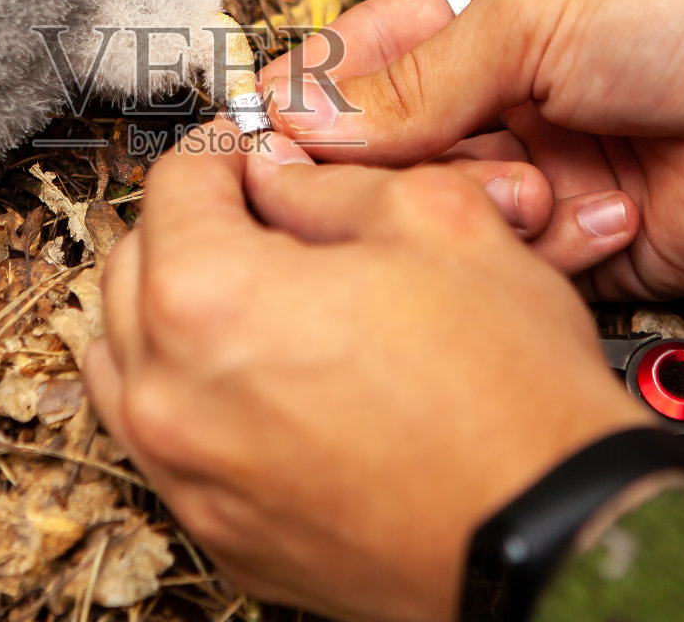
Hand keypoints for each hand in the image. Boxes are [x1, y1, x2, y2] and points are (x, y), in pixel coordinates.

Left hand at [83, 123, 648, 621]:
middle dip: (190, 224)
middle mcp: (172, 398)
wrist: (555, 535)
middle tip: (258, 213)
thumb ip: (331, 183)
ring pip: (128, 360)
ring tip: (250, 291)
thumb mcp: (437, 221)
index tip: (251, 150)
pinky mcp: (220, 533)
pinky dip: (191, 395)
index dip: (223, 148)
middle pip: (133, 267)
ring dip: (170, 310)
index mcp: (207, 301)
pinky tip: (261, 378)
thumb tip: (282, 175)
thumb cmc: (510, 397)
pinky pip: (165, 442)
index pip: (173, 183)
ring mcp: (188, 477)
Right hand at [261, 0, 683, 299]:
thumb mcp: (535, 12)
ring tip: (516, 180)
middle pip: (402, 138)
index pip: (378, 48)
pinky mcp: (586, 240)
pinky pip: (515, 257)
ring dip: (468, 198)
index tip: (254, 122)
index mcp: (504, 9)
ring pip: (450, 204)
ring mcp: (551, 166)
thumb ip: (417, 78)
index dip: (314, 84)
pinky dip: (534, 242)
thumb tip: (311, 118)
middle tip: (322, 183)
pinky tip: (576, 211)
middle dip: (374, 159)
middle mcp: (520, 91)